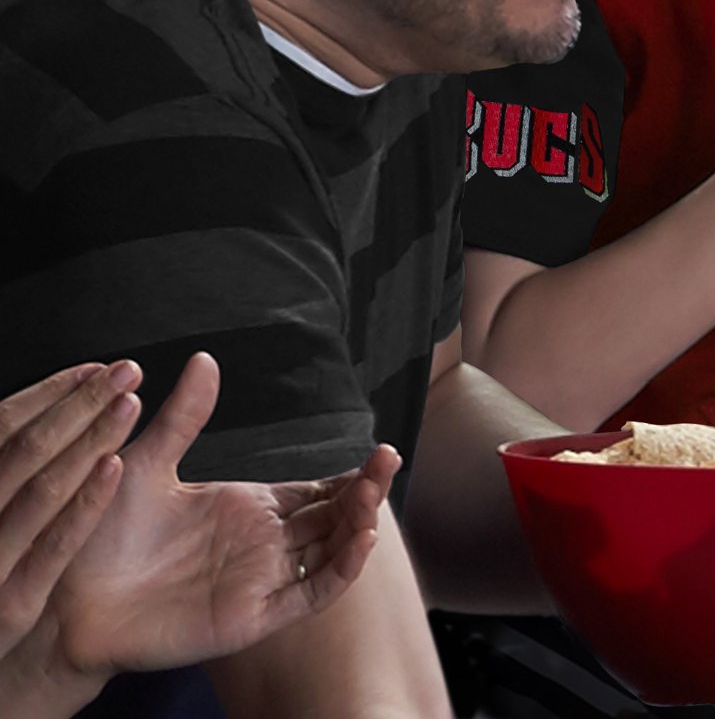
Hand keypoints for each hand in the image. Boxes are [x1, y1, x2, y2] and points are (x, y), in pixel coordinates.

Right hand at [0, 361, 141, 660]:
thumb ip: (16, 466)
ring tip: (129, 403)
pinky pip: (52, 546)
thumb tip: (52, 404)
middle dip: (77, 405)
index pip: (0, 430)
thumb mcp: (0, 509)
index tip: (94, 369)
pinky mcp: (12, 606)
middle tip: (127, 371)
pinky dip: (84, 503)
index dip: (48, 395)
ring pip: (39, 491)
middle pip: (23, 452)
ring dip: (87, 440)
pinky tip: (115, 466)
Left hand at [50, 352, 398, 675]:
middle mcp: (262, 544)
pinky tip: (358, 539)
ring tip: (376, 490)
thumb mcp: (146, 464)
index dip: (352, 475)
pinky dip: (340, 571)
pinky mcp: (250, 617)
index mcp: (248, 508)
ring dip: (360, 525)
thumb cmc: (102, 535)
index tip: (379, 450)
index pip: (318, 491)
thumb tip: (206, 357)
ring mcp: (260, 581)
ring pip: (329, 553)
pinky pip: (308, 596)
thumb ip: (184, 416)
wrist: (66, 597)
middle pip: (334, 517)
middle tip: (387, 459)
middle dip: (367, 490)